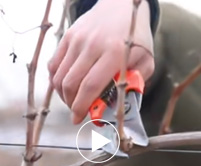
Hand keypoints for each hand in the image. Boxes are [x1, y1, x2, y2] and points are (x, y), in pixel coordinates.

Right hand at [48, 0, 153, 123]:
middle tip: (77, 112)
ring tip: (73, 100)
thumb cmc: (135, 36)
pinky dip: (56, 81)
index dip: (82, 106)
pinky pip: (53, 65)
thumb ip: (136, 83)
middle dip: (72, 104)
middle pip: (72, 84)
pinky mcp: (67, 37)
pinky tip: (66, 87)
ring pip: (59, 77)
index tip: (79, 119)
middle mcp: (92, 45)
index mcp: (114, 52)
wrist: (121, 6)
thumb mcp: (146, 60)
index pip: (91, 86)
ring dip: (63, 95)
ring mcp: (77, 40)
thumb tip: (120, 105)